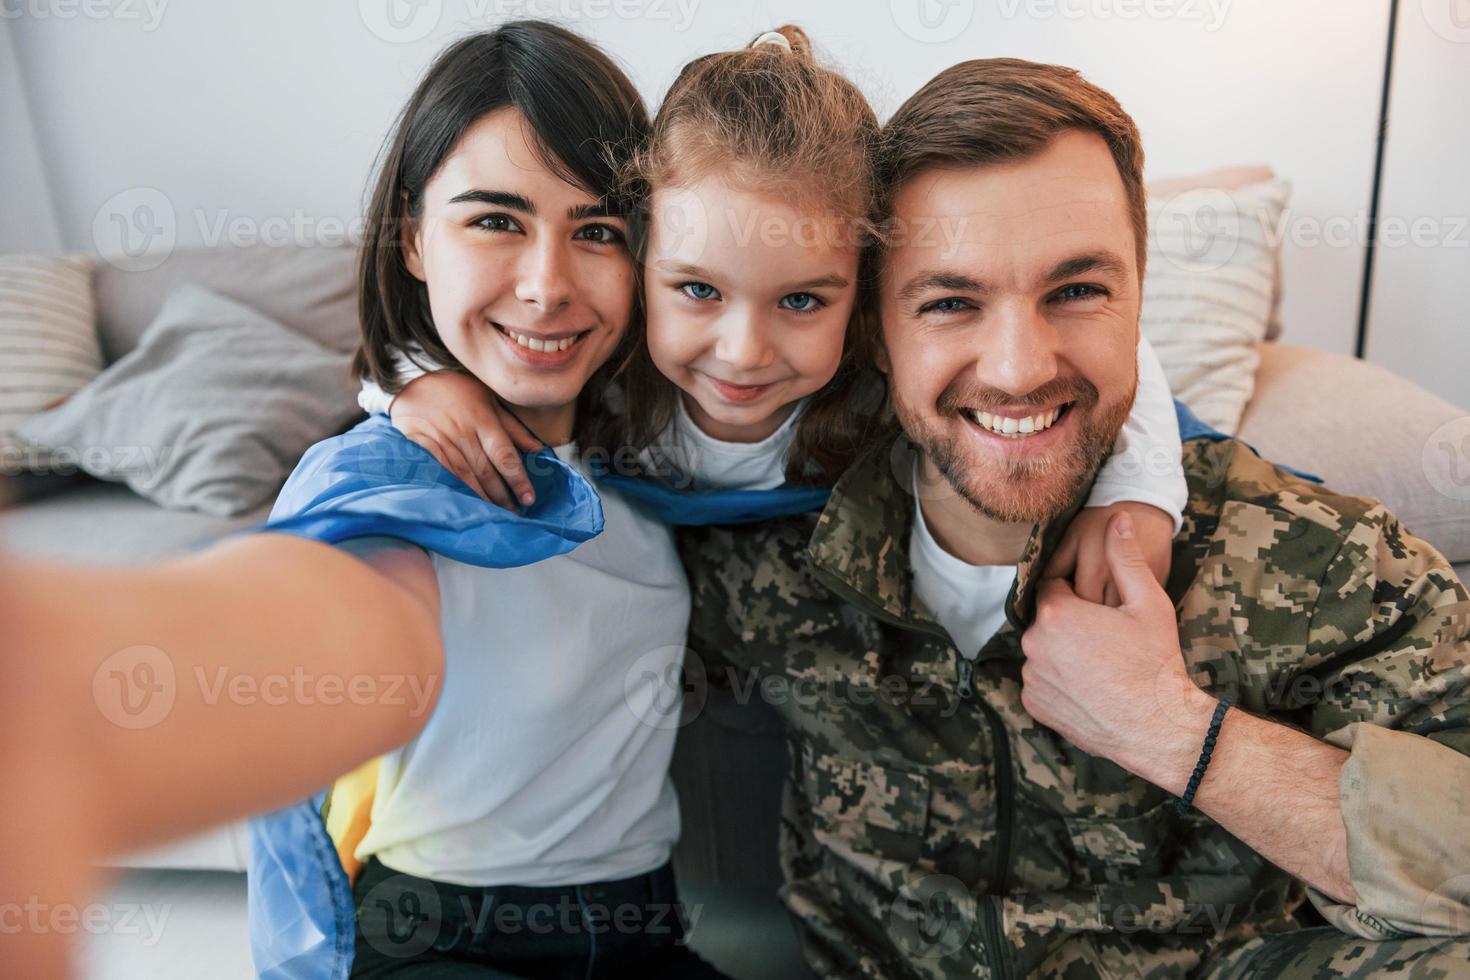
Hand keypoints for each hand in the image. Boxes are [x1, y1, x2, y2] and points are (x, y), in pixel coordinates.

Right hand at [390, 372, 543, 510]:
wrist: (411, 382)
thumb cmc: (457, 390)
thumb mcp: (489, 400)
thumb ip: (513, 427)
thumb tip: (537, 449)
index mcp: (483, 420)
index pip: (504, 455)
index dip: (518, 479)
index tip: (529, 499)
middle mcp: (463, 433)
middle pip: (486, 472)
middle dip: (503, 496)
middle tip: (515, 515)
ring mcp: (442, 442)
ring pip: (465, 478)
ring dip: (482, 499)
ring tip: (496, 515)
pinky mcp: (423, 449)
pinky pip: (441, 475)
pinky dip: (455, 492)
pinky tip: (465, 506)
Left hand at [1021, 511, 1213, 782]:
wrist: (1158, 725)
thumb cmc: (1155, 661)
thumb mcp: (1148, 602)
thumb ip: (1126, 557)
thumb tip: (1118, 518)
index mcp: (1056, 613)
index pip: (1053, 586)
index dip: (1077, 593)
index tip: (1099, 607)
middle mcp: (1033, 643)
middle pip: (1048, 620)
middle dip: (1071, 623)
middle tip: (1107, 638)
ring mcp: (1031, 677)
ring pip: (1044, 652)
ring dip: (1062, 653)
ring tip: (1101, 665)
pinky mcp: (1035, 705)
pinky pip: (1042, 682)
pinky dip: (1059, 682)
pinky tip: (1090, 685)